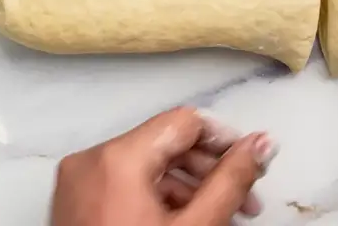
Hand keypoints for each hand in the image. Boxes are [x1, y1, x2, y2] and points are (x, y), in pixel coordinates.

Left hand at [50, 107, 277, 225]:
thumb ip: (231, 182)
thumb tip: (261, 144)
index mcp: (118, 157)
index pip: (183, 122)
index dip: (224, 140)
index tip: (251, 164)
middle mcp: (91, 159)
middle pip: (165, 143)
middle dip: (210, 169)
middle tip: (246, 200)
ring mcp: (79, 179)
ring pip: (146, 164)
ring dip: (187, 186)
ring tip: (219, 216)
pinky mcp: (75, 197)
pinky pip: (124, 182)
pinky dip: (156, 196)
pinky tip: (183, 221)